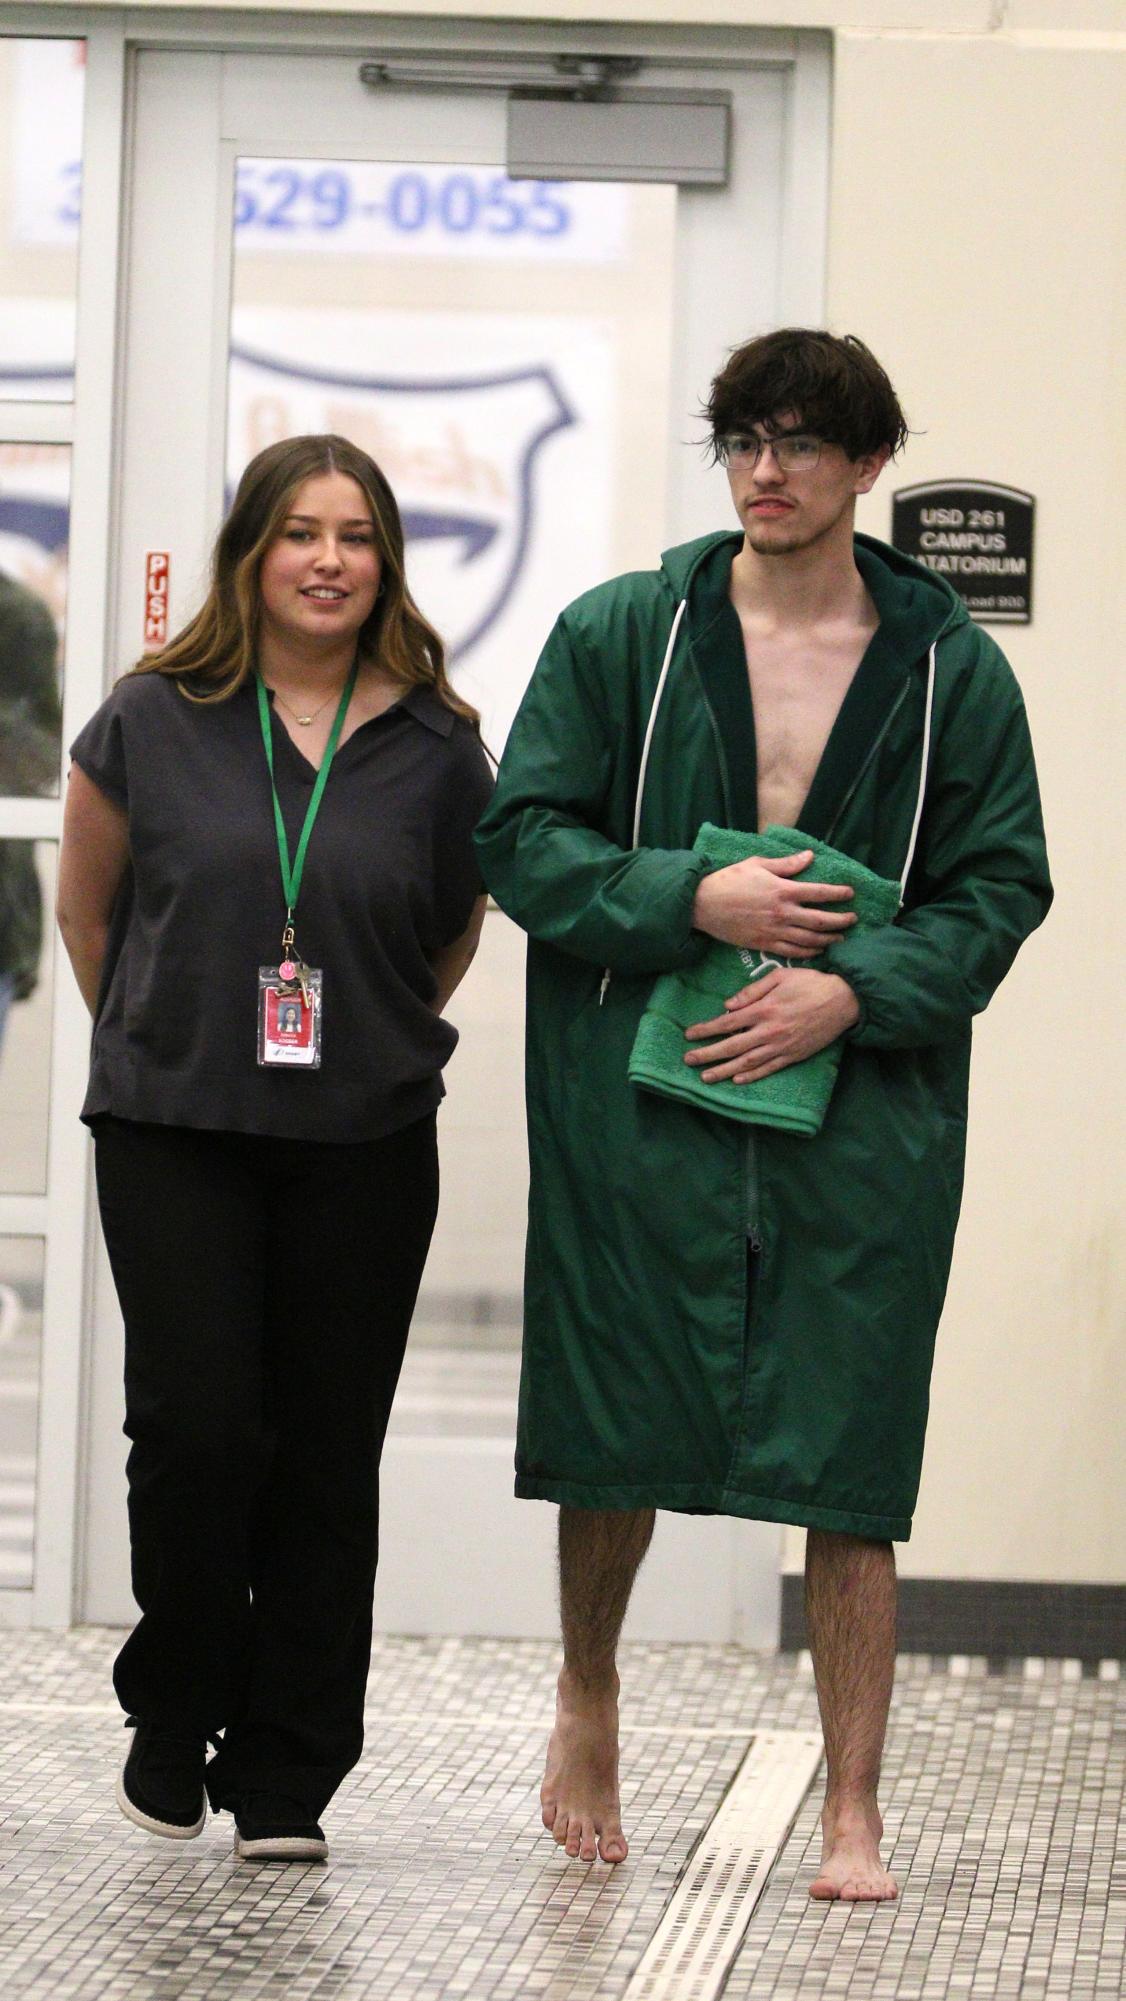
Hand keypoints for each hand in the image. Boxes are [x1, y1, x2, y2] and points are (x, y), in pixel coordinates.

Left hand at [683, 968, 859, 1084]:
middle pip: (731, 1046)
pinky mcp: (794, 1056)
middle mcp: (769, 1031)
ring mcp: (782, 1046)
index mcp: (764, 1009)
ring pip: (747, 1063)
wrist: (844, 1000)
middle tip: (688, 1060)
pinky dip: (752, 1076)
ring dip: (723, 1071)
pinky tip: (737, 1080)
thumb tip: (728, 1006)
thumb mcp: (780, 977)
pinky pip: (769, 1069)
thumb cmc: (811, 983)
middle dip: (707, 1054)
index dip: (706, 1030)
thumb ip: (752, 991)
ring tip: (705, 1077)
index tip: (689, 1034)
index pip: (726, 1023)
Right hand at [691, 850, 855, 957]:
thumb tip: (809, 856)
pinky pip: (793, 951)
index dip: (838, 893)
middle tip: (853, 919)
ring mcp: (775, 931)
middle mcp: (783, 913)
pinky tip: (818, 949)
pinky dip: (809, 952)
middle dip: (841, 920)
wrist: (704, 904)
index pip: (819, 892)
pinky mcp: (765, 944)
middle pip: (821, 920)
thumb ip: (786, 864)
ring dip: (829, 939)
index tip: (850, 893)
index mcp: (783, 890)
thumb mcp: (758, 864)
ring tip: (841, 937)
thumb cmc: (730, 880)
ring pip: (810, 939)